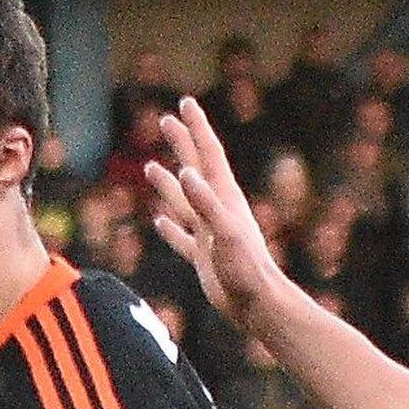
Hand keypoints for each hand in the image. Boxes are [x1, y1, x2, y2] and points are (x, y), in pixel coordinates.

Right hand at [146, 97, 284, 329]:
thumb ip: (205, 203)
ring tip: (151, 166)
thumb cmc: (246, 269)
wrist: (257, 305)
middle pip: (194, 169)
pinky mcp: (204, 257)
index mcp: (224, 198)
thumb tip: (185, 172)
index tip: (185, 103)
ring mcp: (209, 233)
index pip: (208, 154)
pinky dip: (170, 228)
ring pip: (184, 201)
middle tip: (166, 120)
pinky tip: (160, 221)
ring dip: (168, 183)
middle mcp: (217, 211)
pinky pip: (182, 237)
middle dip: (181, 144)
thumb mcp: (225, 233)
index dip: (196, 128)